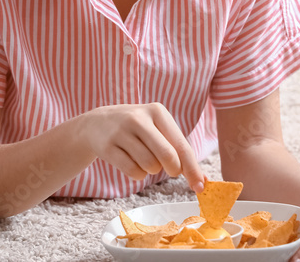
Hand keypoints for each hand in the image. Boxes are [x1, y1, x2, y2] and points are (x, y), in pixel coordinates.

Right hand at [79, 103, 205, 191]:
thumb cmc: (136, 129)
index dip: (192, 168)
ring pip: (149, 166)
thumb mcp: (157, 129)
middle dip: (172, 169)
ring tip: (142, 157)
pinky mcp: (107, 147)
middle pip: (167, 156)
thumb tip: (202, 179)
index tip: (200, 187)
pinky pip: (132, 172)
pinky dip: (137, 174)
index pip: (181, 145)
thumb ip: (178, 151)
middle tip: (169, 169)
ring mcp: (121, 132)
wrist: (97, 123)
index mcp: (157, 111)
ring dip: (150, 170)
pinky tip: (131, 162)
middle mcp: (139, 119)